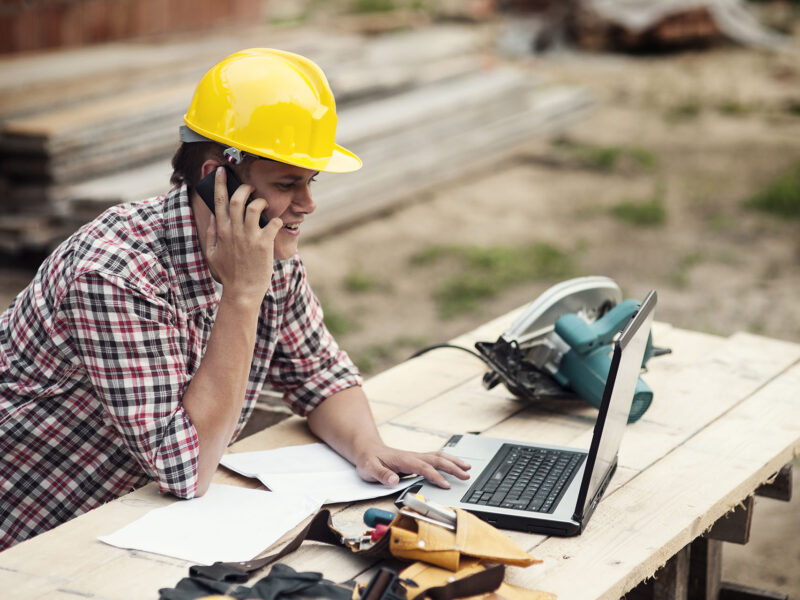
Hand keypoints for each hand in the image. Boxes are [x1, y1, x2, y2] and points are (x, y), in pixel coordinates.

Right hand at [206, 167, 282, 304]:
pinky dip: (276, 220)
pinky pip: (272, 222)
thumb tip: (214, 217)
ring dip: (261, 201)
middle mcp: (234, 231)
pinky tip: (275, 224)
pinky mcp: (264, 244)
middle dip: (244, 188)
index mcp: (221, 231)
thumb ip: (212, 234)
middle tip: (250, 188)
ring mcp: (249, 237)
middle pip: (238, 199)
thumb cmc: (229, 274)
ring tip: (263, 205)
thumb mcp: (213, 254)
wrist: (242, 292)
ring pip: (254, 207)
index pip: (218, 201)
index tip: (221, 171)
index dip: (219, 183)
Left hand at [355, 443, 470, 488]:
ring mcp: (416, 457)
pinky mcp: (417, 460)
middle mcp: (413, 456)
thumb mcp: (370, 469)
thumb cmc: (369, 460)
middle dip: (453, 467)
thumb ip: (382, 475)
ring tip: (467, 468)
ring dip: (454, 462)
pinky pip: (436, 459)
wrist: (368, 450)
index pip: (424, 468)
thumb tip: (394, 480)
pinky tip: (455, 465)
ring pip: (438, 457)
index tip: (446, 485)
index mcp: (404, 460)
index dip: (436, 476)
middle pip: (437, 460)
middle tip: (466, 475)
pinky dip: (448, 461)